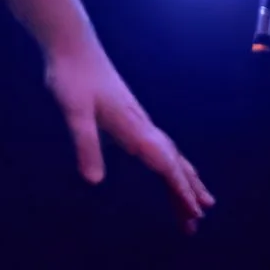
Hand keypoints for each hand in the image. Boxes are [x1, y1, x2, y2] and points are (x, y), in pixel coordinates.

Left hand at [43, 40, 215, 231]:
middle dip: (187, 193)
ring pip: (170, 156)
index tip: (195, 212)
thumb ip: (86, 145)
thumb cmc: (72, 78)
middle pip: (173, 165)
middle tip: (197, 222)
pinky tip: (168, 169)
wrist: (73, 47)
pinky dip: (171, 164)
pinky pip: (159, 147)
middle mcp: (143, 126)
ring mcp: (139, 122)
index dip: (180, 189)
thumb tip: (94, 181)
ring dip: (183, 181)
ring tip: (197, 203)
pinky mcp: (131, 118)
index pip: (165, 165)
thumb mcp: (74, 113)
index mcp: (134, 129)